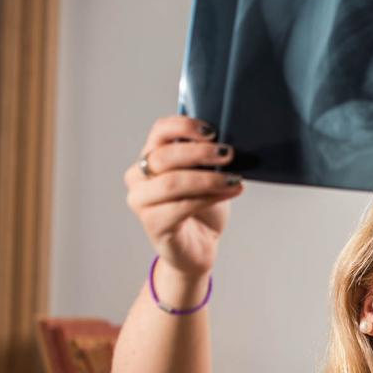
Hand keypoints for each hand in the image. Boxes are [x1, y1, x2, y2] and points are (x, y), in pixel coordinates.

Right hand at [123, 115, 242, 277]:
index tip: (212, 131)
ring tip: (234, 178)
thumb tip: (227, 142)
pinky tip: (230, 192)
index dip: (184, 126)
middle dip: (200, 153)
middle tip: (229, 153)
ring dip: (208, 178)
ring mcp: (141, 201)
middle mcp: (138, 177)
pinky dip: (209, 198)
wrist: (198, 245)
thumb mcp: (207, 175)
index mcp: (151, 156)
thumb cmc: (202, 207)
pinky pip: (181, 207)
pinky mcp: (152, 224)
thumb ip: (208, 157)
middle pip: (164, 156)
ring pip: (172, 183)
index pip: (159, 131)